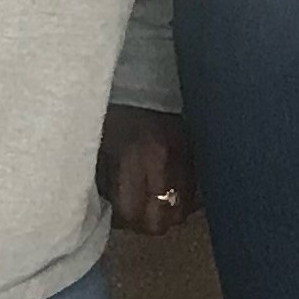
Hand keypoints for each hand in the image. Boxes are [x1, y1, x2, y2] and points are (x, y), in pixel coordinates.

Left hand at [101, 105, 196, 235]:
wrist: (144, 76)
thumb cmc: (114, 111)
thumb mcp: (99, 143)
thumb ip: (102, 179)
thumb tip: (107, 213)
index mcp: (132, 154)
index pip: (130, 213)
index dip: (120, 220)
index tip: (114, 211)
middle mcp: (163, 159)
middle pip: (159, 222)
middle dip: (144, 222)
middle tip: (133, 211)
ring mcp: (187, 157)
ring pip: (182, 213)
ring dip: (166, 214)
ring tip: (151, 201)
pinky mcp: (200, 154)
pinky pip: (197, 195)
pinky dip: (184, 200)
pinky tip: (169, 191)